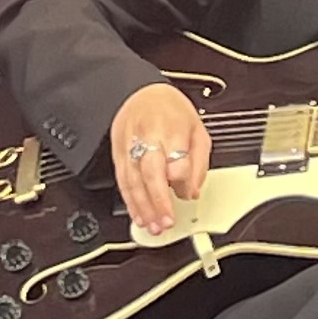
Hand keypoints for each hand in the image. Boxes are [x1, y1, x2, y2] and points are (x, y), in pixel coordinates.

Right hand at [112, 83, 210, 237]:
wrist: (140, 92)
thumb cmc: (171, 110)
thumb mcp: (197, 128)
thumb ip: (199, 161)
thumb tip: (193, 190)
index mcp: (172, 129)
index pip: (178, 162)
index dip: (183, 182)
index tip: (187, 193)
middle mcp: (149, 138)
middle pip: (152, 173)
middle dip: (159, 201)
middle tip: (167, 221)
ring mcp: (130, 146)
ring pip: (133, 181)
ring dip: (143, 207)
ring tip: (153, 226)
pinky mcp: (117, 154)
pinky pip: (122, 182)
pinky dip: (130, 202)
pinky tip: (138, 216)